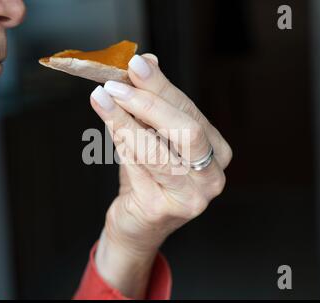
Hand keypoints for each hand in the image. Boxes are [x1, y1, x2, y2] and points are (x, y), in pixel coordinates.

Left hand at [90, 54, 231, 297]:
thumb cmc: (147, 177)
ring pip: (157, 149)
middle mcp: (212, 177)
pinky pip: (136, 168)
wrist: (137, 224)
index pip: (190, 112)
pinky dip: (119, 141)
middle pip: (186, 130)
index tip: (135, 64)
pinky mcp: (162, 209)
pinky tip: (107, 122)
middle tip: (117, 82)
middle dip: (148, 102)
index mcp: (217, 153)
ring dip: (125, 119)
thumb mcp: (152, 137)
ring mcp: (191, 197)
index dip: (161, 87)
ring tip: (102, 98)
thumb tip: (146, 62)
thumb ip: (151, 104)